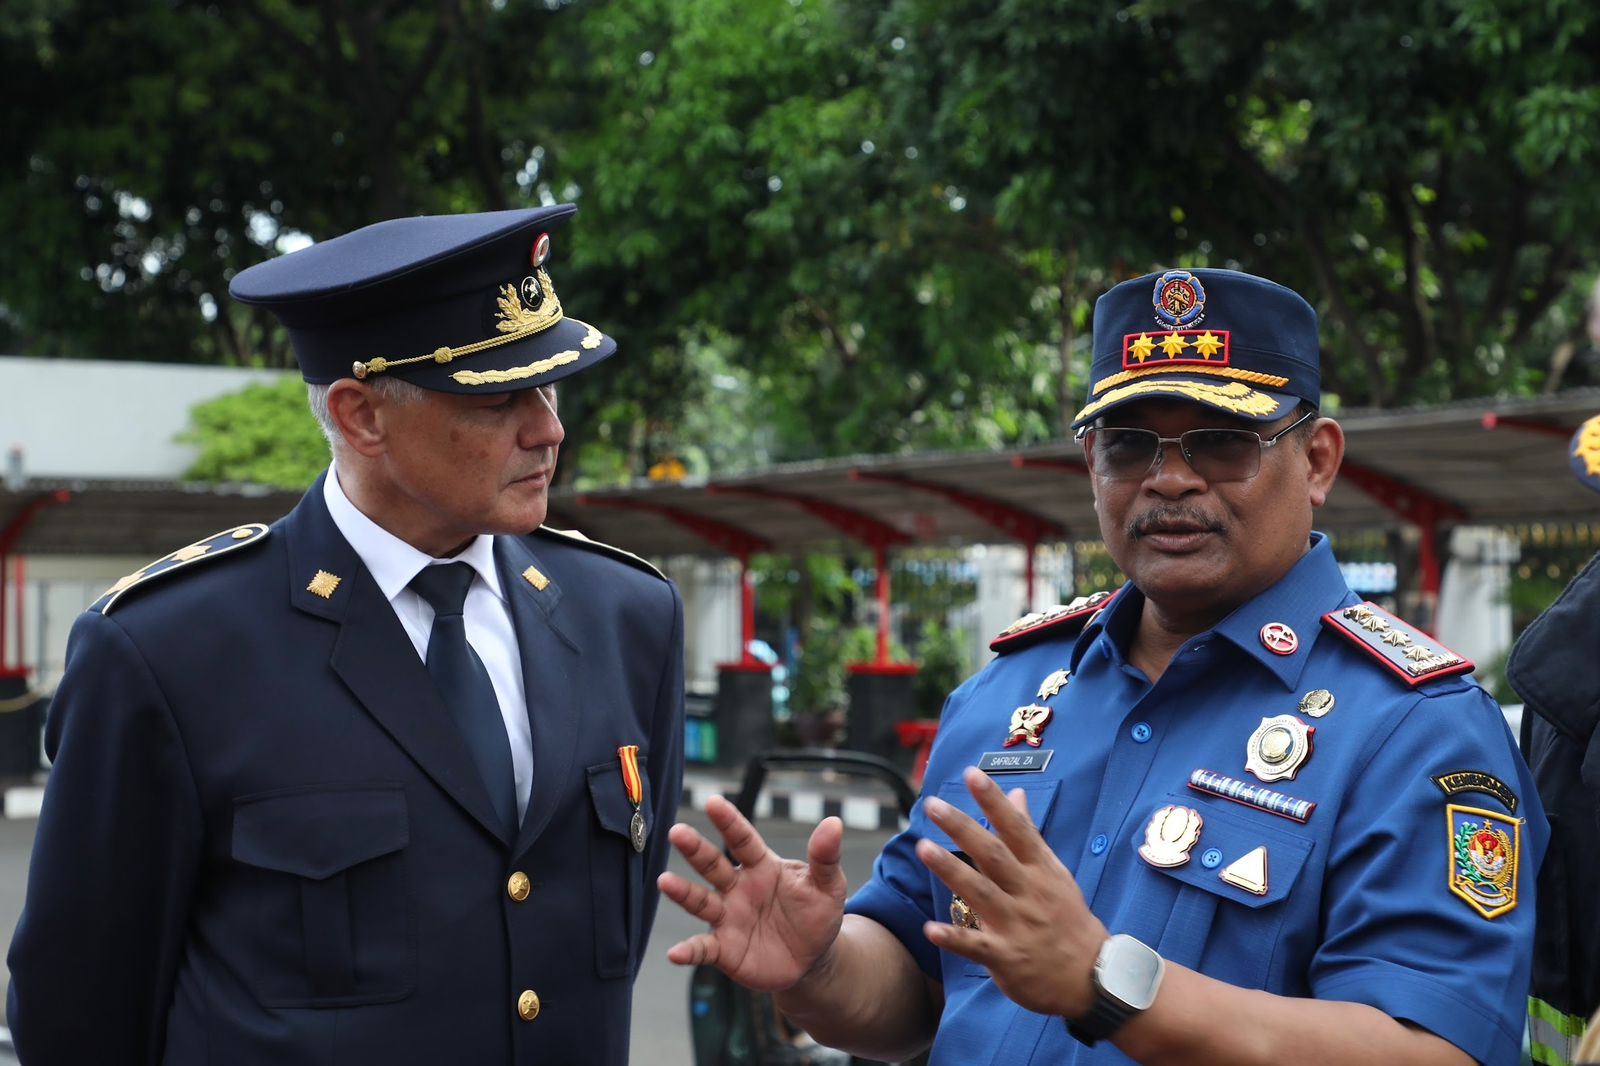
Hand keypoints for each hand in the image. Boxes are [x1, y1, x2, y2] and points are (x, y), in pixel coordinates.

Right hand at [659, 795, 847, 991]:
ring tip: (664, 881)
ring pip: (700, 902)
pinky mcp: (725, 949)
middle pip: (712, 865)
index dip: (729, 821)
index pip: (743, 840)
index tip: (713, 802)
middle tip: (677, 831)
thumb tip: (834, 822)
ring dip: (682, 892)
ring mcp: (728, 918)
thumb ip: (825, 857)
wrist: (813, 958)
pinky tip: (675, 953)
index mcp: (762, 867)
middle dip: (695, 849)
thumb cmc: (817, 914)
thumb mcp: (828, 886)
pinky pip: (703, 949)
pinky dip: (688, 951)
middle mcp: (738, 888)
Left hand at [916, 766, 1108, 1018]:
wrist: (1091, 977)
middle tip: (933, 804)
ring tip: (923, 847)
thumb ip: (1027, 834)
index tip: (972, 774)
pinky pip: (976, 946)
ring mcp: (1018, 925)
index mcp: (1041, 869)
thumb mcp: (1053, 871)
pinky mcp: (1006, 957)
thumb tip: (1016, 794)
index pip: (1015, 828)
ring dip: (951, 870)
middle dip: (962, 828)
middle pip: (993, 855)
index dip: (993, 802)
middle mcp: (1029, 892)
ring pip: (980, 892)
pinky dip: (953, 938)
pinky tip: (930, 929)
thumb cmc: (1066, 917)